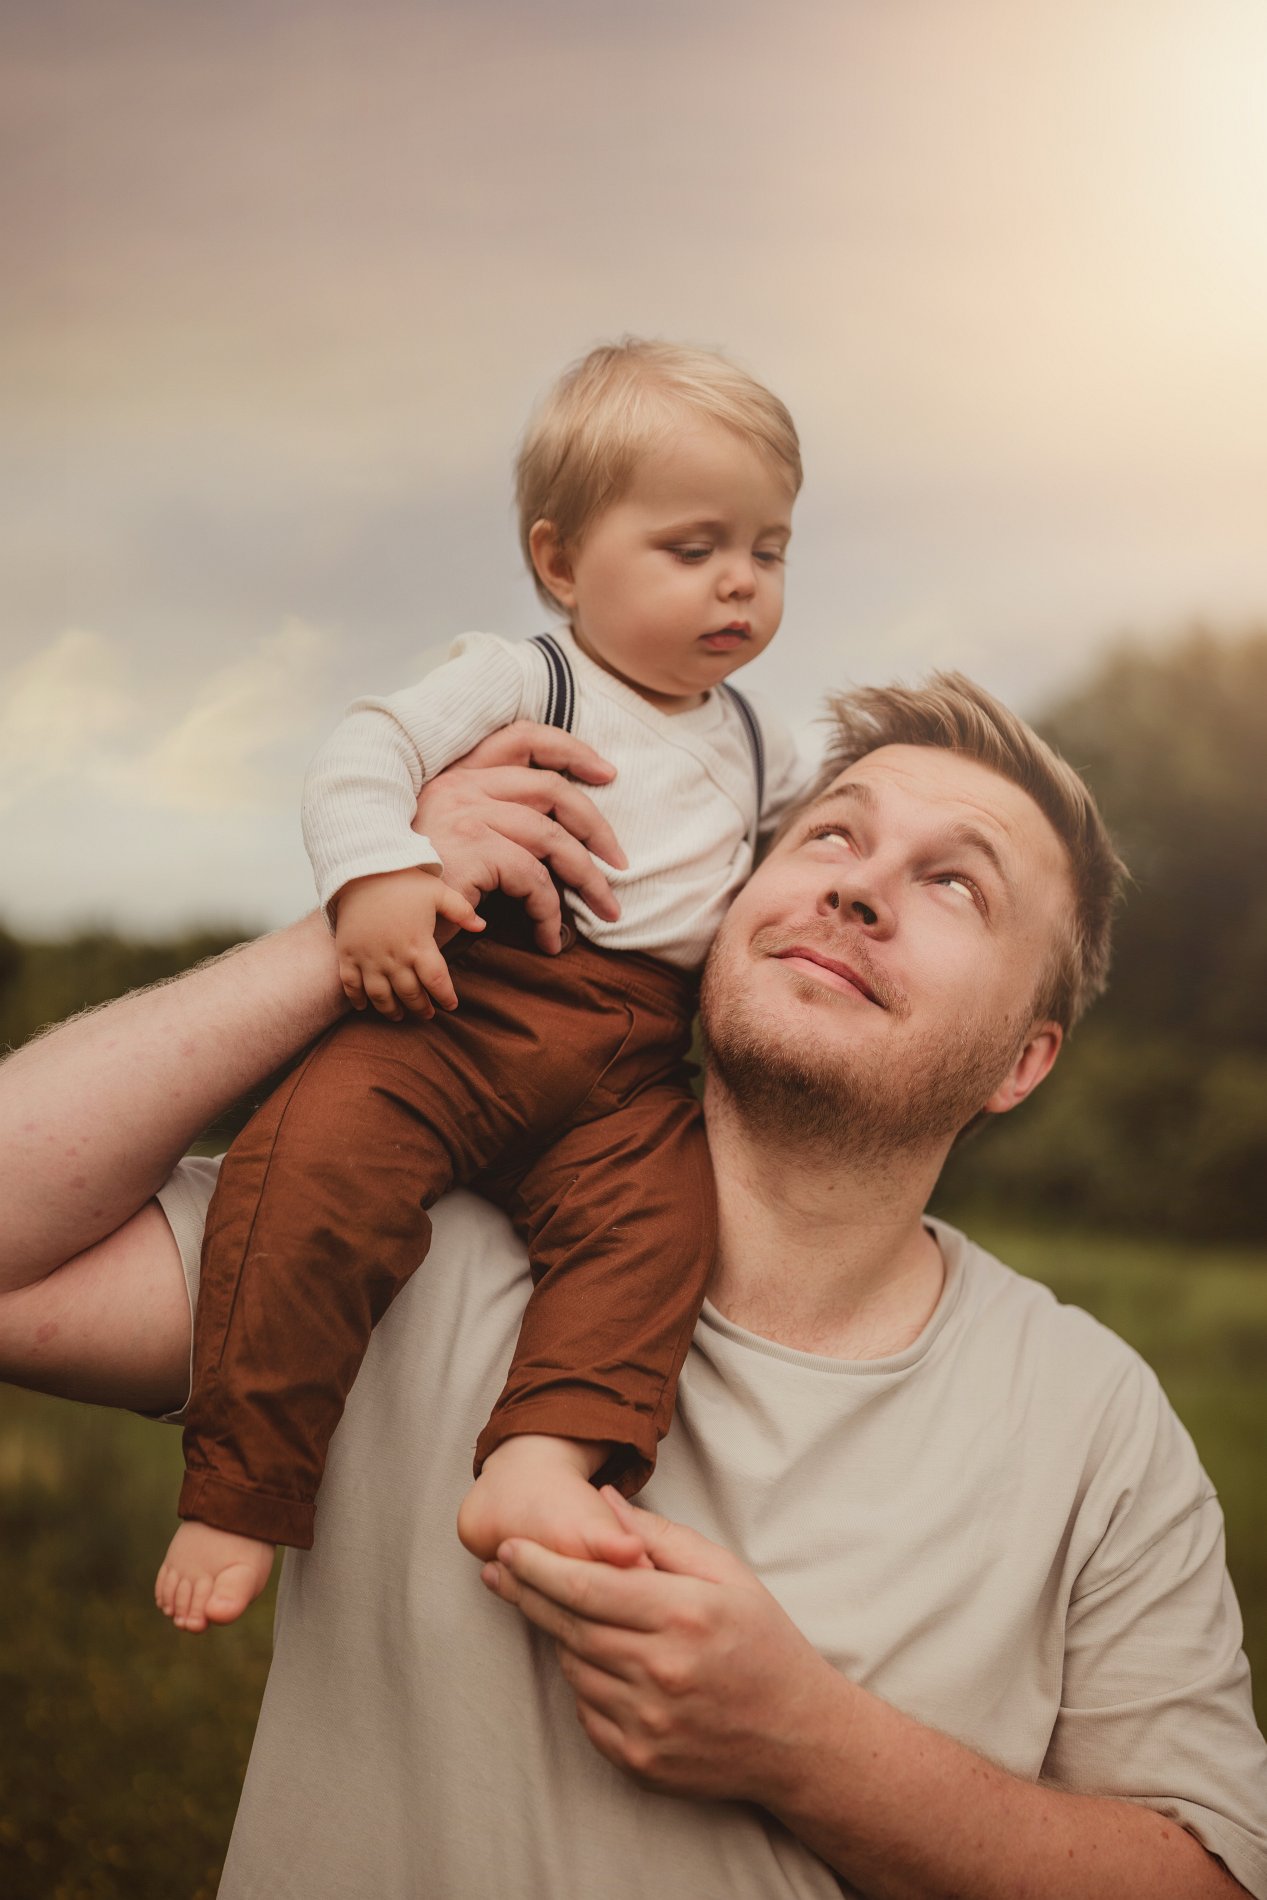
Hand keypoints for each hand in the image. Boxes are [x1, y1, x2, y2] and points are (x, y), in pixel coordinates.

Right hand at [333, 867, 484, 1018]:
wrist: (361, 869)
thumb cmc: (402, 880)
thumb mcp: (438, 891)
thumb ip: (462, 910)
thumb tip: (482, 926)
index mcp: (419, 944)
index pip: (437, 981)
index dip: (445, 997)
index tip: (451, 1005)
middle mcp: (394, 957)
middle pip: (410, 994)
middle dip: (421, 1008)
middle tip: (427, 1014)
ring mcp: (368, 958)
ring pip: (381, 996)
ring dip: (391, 1010)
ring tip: (399, 1016)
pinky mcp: (348, 954)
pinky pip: (351, 985)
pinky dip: (356, 999)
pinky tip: (364, 1006)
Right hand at [414, 723, 627, 954]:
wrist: (370, 925)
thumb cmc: (413, 892)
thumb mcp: (451, 843)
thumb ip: (493, 824)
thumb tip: (557, 837)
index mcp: (457, 776)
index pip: (520, 738)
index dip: (570, 750)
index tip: (605, 772)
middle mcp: (459, 787)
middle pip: (551, 789)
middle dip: (596, 827)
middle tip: (620, 863)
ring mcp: (463, 817)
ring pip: (551, 838)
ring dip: (588, 879)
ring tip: (607, 910)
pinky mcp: (469, 854)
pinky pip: (533, 880)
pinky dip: (550, 912)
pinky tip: (549, 937)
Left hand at [481, 1488, 834, 1804]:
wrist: (798, 1738)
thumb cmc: (764, 1643)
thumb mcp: (727, 1575)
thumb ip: (661, 1538)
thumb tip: (604, 1500)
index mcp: (683, 1614)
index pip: (588, 1586)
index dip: (539, 1566)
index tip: (508, 1550)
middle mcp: (662, 1671)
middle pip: (569, 1627)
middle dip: (528, 1594)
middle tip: (498, 1572)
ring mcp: (649, 1723)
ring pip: (574, 1669)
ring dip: (561, 1638)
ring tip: (564, 1614)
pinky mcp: (640, 1761)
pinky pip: (587, 1713)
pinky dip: (585, 1684)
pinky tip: (598, 1663)